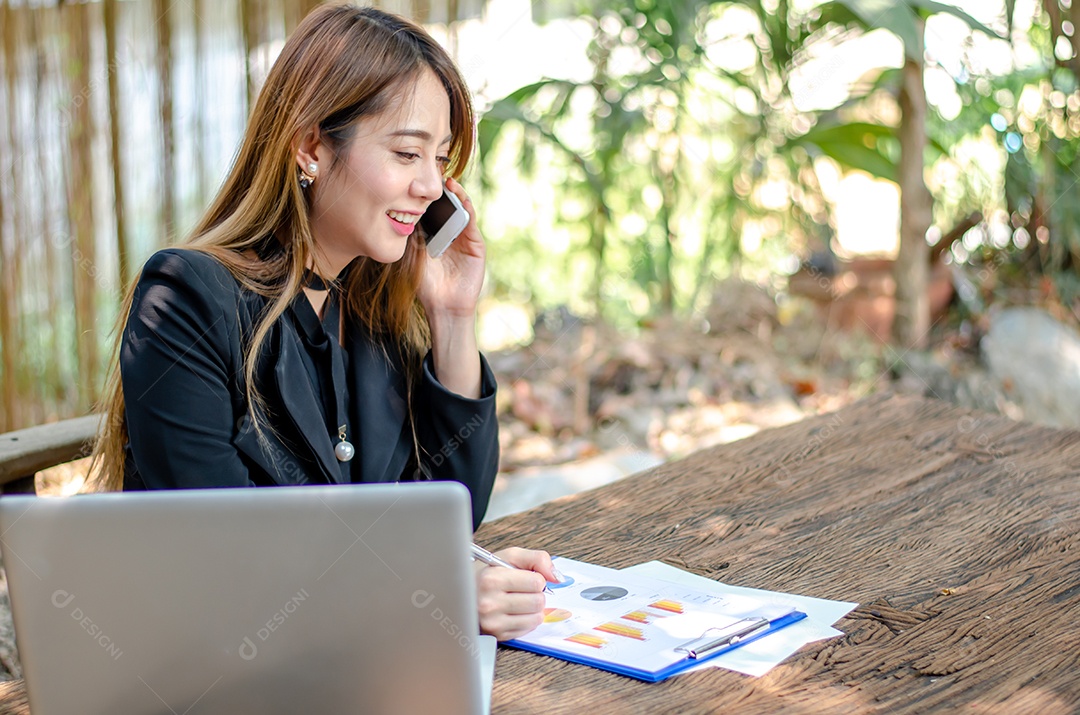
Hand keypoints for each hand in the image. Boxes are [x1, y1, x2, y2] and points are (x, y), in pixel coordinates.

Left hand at [417, 177, 485, 319]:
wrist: (444, 306)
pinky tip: (461, 200)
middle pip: (448, 207)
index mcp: (435, 235)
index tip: (420, 180)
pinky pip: (471, 223)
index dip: (428, 196)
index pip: (433, 210)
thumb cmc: (427, 285)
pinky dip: (467, 210)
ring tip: (449, 183)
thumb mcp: (414, 255)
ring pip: (462, 211)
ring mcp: (464, 238)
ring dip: (457, 196)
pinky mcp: (476, 245)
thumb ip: (412, 235)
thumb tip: (402, 210)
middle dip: (443, 191)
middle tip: (436, 173)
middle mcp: (451, 234)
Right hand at [475, 547, 559, 640]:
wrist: (461, 592)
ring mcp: (492, 622)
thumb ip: (536, 559)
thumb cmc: (486, 573)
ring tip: (518, 599)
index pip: (536, 582)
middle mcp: (489, 603)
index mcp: (491, 580)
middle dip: (535, 593)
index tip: (525, 577)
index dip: (536, 578)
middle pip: (538, 601)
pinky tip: (513, 611)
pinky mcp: (497, 635)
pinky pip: (528, 629)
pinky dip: (526, 619)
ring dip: (533, 607)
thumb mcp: (508, 556)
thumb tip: (557, 577)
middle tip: (521, 589)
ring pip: (536, 617)